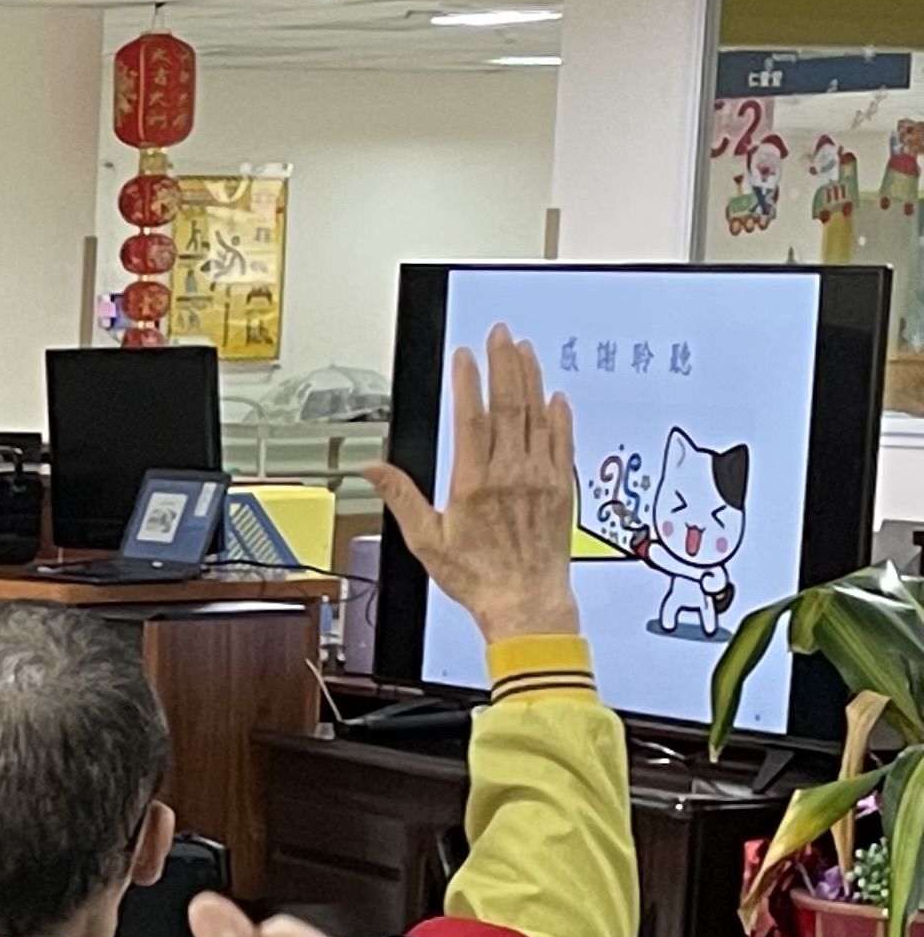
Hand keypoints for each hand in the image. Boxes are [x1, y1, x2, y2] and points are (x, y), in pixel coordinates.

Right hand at [363, 324, 581, 645]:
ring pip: (537, 416)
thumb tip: (372, 470)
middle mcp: (510, 474)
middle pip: (509, 406)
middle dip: (504, 365)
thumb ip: (401, 496)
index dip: (468, 383)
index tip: (464, 357)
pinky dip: (560, 416)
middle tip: (500, 335)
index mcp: (473, 484)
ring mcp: (540, 477)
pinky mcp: (561, 487)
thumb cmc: (477, 576)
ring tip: (524, 351)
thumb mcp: (426, 539)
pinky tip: (555, 396)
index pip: (472, 419)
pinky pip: (562, 442)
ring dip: (531, 379)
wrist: (526, 601)